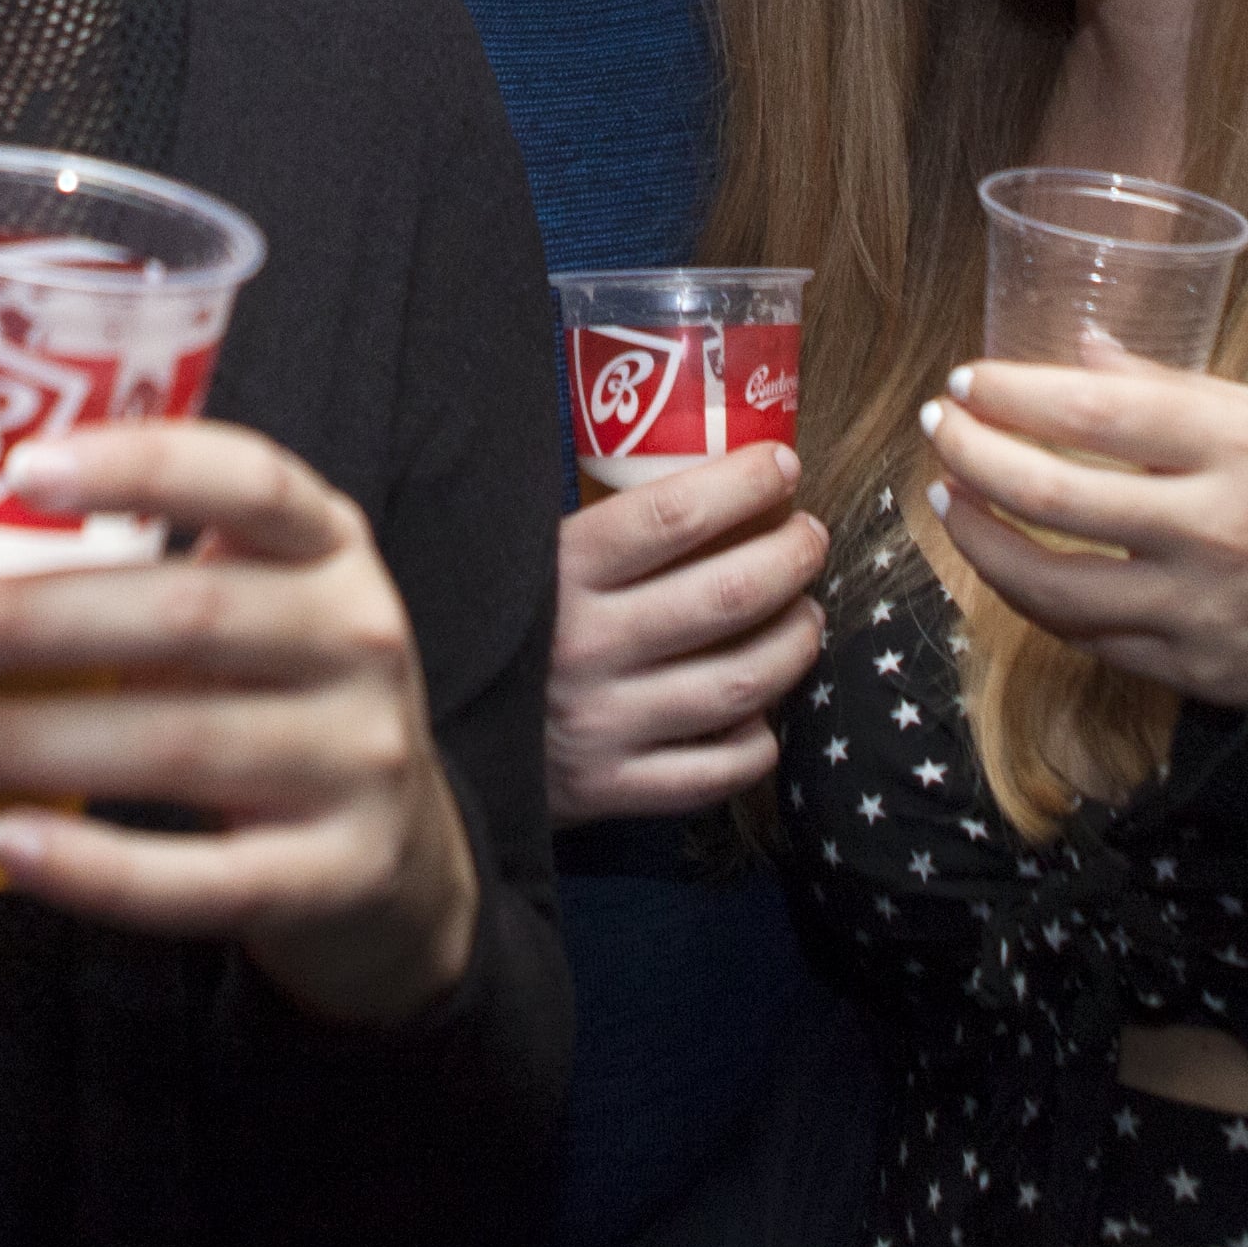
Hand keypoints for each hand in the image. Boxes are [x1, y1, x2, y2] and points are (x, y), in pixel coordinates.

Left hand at [0, 422, 477, 1027]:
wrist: (402, 861)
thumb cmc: (282, 701)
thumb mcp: (260, 604)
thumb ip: (153, 565)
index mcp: (329, 548)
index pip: (247, 479)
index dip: (137, 465)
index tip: (20, 468)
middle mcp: (357, 639)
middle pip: (183, 615)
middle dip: (22, 622)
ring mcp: (355, 761)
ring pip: (173, 743)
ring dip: (20, 742)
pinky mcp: (334, 876)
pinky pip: (198, 879)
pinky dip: (91, 866)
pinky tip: (4, 843)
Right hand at [545, 445, 826, 823]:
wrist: (437, 739)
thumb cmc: (508, 627)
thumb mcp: (533, 561)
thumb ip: (600, 524)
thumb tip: (705, 457)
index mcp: (561, 574)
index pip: (673, 515)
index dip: (744, 484)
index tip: (782, 467)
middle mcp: (584, 647)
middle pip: (727, 596)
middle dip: (792, 557)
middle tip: (810, 539)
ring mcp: (602, 724)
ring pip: (740, 682)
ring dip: (796, 642)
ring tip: (806, 616)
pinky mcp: (611, 789)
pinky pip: (717, 769)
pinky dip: (759, 740)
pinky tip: (762, 711)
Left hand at [919, 356, 1247, 713]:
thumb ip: (1173, 387)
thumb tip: (1083, 348)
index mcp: (1236, 445)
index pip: (1092, 413)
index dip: (1013, 394)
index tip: (968, 379)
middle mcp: (1209, 526)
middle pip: (1051, 493)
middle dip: (973, 455)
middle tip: (938, 427)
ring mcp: (1194, 606)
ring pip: (1049, 582)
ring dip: (979, 538)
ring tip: (947, 498)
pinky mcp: (1186, 667)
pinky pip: (1083, 636)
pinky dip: (1029, 597)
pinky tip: (1002, 561)